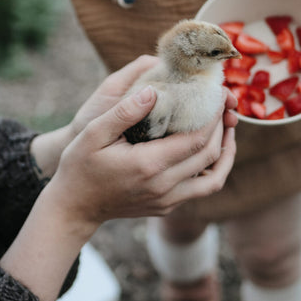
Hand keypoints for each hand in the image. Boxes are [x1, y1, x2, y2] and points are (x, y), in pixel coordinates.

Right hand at [2, 87, 235, 300]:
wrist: (74, 208)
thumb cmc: (79, 167)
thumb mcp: (92, 133)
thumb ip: (123, 112)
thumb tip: (153, 92)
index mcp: (148, 165)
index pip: (196, 138)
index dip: (213, 114)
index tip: (218, 93)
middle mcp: (163, 186)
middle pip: (210, 155)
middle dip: (223, 126)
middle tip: (225, 103)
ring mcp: (167, 201)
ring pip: (213, 179)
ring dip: (225, 152)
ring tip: (227, 128)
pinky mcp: (167, 207)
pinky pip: (201, 188)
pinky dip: (211, 168)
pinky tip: (209, 148)